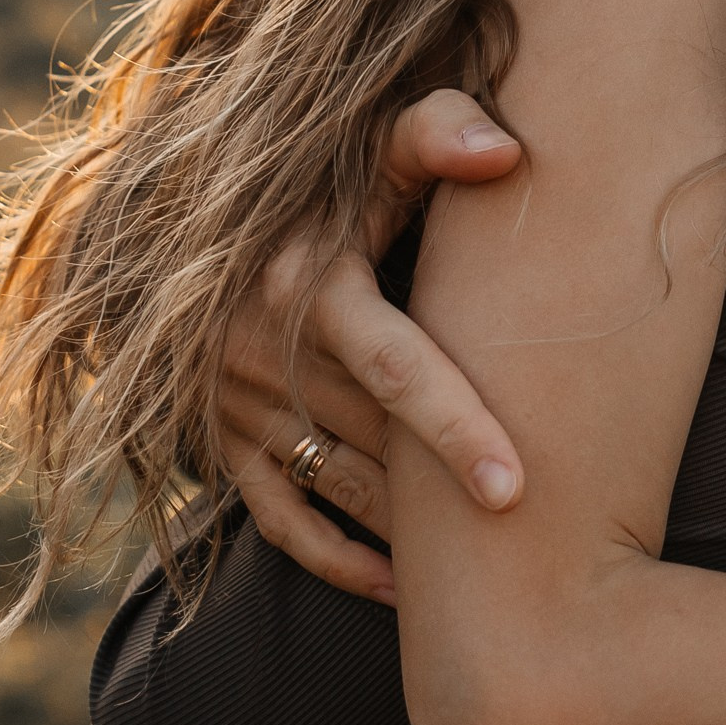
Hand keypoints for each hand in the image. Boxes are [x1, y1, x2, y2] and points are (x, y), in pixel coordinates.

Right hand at [215, 90, 527, 602]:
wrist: (181, 223)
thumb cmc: (312, 187)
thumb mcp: (360, 154)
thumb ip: (434, 135)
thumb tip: (509, 152)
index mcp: (308, 288)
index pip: (395, 366)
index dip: (455, 427)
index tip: (516, 488)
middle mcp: (266, 355)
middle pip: (381, 442)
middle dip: (452, 497)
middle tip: (544, 546)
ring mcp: (241, 408)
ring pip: (343, 489)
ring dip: (413, 534)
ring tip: (501, 570)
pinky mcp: (223, 446)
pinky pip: (283, 525)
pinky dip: (343, 564)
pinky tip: (410, 590)